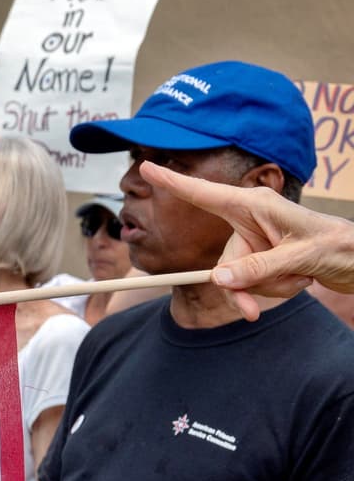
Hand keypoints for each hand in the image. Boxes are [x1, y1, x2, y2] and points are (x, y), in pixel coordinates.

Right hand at [140, 161, 342, 319]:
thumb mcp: (297, 258)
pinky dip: (274, 289)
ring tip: (299, 280)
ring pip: (238, 276)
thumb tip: (217, 280)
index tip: (145, 168)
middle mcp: (252, 219)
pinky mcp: (264, 256)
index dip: (172, 182)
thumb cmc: (338, 246)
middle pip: (223, 261)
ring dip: (267, 287)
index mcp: (255, 205)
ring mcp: (257, 239)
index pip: (204, 195)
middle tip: (251, 312)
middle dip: (241, 287)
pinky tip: (300, 281)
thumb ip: (256, 268)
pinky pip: (252, 282)